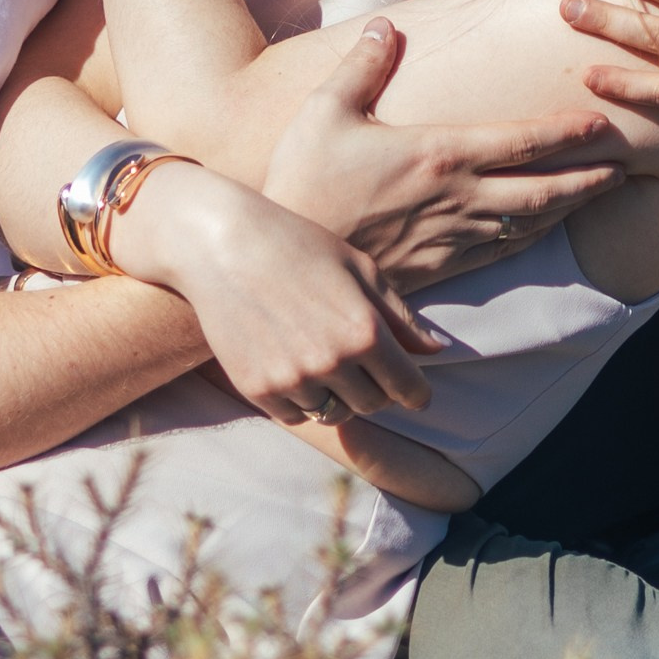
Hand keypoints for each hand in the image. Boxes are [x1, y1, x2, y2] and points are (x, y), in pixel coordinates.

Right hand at [111, 159, 443, 426]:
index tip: (412, 388)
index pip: (408, 389)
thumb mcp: (358, 268)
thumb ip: (400, 317)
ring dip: (334, 393)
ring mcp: (291, 379)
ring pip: (332, 413)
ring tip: (318, 354)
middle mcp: (331, 362)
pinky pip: (294, 415)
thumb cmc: (296, 244)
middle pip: (373, 405)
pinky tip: (290, 362)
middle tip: (358, 358)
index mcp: (364, 331)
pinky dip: (299, 399)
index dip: (415, 391)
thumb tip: (439, 350)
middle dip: (374, 387)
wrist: (219, 243)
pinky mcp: (256, 389)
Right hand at [263, 18, 624, 286]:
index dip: (567, 131)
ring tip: (597, 195)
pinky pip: (500, 252)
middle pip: (543, 189)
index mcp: (439, 153)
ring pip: (529, 224)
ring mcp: (451, 238)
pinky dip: (531, 238)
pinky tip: (541, 231)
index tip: (601, 122)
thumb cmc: (302, 180)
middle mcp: (457, 198)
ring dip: (568, 209)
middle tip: (621, 165)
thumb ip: (363, 66)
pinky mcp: (439, 269)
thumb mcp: (326, 111)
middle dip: (587, 177)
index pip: (522, 140)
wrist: (288, 261)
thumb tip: (384, 25)